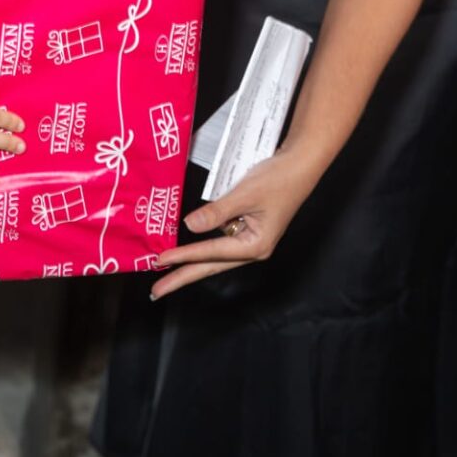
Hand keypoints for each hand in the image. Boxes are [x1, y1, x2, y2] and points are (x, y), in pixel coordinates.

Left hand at [151, 147, 320, 299]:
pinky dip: (201, 247)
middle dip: (183, 277)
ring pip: (214, 256)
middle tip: (157, 290)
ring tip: (167, 272)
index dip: (184, 256)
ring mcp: (250, 241)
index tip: (160, 260)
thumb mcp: (244, 195)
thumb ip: (216, 212)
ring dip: (191, 262)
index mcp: (255, 246)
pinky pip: (219, 241)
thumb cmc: (278, 180)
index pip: (211, 253)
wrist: (299, 166)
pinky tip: (187, 250)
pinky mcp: (247, 230)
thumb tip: (190, 226)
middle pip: (211, 266)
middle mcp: (252, 249)